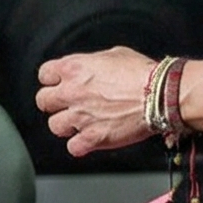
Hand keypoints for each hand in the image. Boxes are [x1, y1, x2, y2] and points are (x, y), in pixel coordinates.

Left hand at [36, 46, 161, 157]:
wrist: (159, 94)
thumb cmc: (142, 73)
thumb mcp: (114, 54)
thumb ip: (93, 62)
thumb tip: (91, 68)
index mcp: (74, 68)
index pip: (45, 74)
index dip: (52, 80)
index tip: (59, 84)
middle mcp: (71, 92)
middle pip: (43, 101)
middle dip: (54, 103)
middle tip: (67, 105)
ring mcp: (80, 116)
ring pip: (54, 126)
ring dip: (66, 125)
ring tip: (79, 123)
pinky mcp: (92, 137)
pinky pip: (73, 147)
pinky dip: (80, 145)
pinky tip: (89, 139)